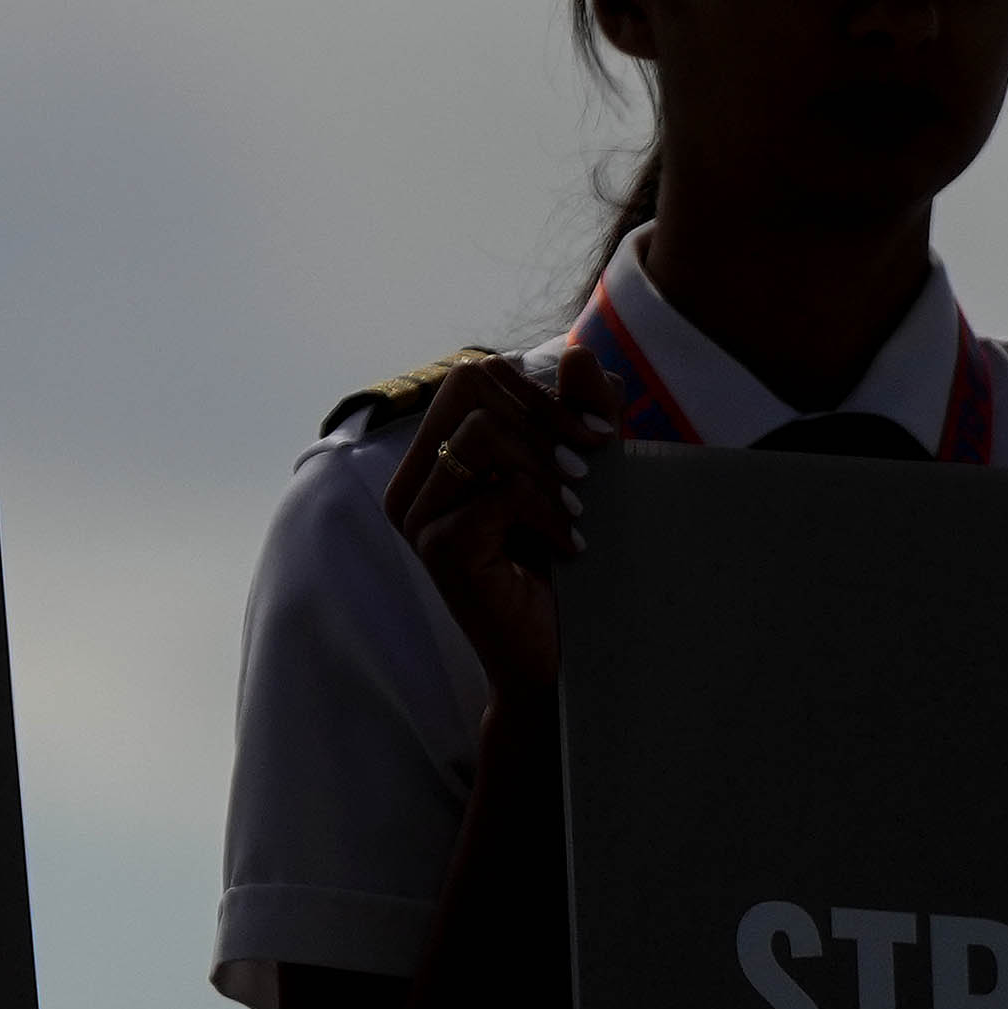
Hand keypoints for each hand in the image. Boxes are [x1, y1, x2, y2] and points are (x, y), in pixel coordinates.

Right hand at [381, 351, 618, 702]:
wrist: (556, 656)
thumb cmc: (562, 566)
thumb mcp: (579, 476)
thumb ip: (580, 416)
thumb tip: (579, 353)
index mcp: (433, 455)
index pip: (474, 375)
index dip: (539, 392)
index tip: (595, 438)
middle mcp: (412, 481)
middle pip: (471, 388)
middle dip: (545, 421)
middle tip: (588, 471)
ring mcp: (417, 515)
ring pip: (482, 435)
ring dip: (546, 469)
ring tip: (578, 510)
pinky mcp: (438, 550)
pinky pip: (499, 494)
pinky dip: (548, 511)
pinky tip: (571, 545)